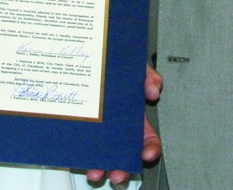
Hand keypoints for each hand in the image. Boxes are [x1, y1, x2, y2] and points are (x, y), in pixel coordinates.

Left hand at [84, 65, 162, 186]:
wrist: (92, 58)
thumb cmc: (116, 65)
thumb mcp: (135, 67)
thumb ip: (148, 75)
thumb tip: (154, 89)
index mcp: (134, 117)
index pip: (148, 139)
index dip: (150, 149)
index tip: (147, 154)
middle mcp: (117, 128)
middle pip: (124, 155)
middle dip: (123, 169)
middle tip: (118, 174)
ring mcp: (99, 130)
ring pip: (102, 156)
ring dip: (100, 168)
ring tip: (95, 172)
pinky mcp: (81, 129)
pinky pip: (82, 146)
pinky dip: (80, 156)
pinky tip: (78, 157)